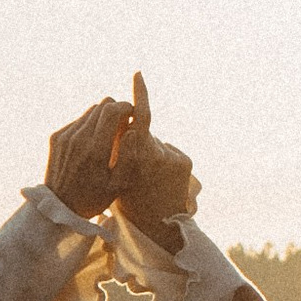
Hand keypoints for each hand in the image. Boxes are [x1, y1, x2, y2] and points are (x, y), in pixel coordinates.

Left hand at [42, 97, 126, 217]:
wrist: (58, 206)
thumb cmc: (93, 198)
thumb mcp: (118, 185)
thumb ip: (129, 157)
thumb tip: (133, 131)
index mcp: (95, 150)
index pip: (112, 110)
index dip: (125, 107)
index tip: (132, 115)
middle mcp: (78, 139)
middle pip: (102, 105)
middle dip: (116, 110)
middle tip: (123, 124)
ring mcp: (64, 136)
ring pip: (90, 110)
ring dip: (102, 117)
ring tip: (108, 134)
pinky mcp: (56, 137)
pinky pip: (78, 121)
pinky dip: (89, 125)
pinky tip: (92, 142)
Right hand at [109, 71, 200, 233]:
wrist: (158, 226)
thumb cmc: (129, 201)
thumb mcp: (115, 173)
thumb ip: (117, 146)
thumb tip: (122, 119)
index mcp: (135, 154)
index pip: (139, 115)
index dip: (140, 93)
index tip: (139, 74)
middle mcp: (156, 152)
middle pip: (143, 130)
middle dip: (136, 134)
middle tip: (136, 124)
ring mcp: (172, 156)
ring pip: (156, 142)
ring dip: (150, 151)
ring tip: (149, 177)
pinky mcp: (185, 162)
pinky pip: (169, 152)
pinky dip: (164, 159)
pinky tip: (161, 177)